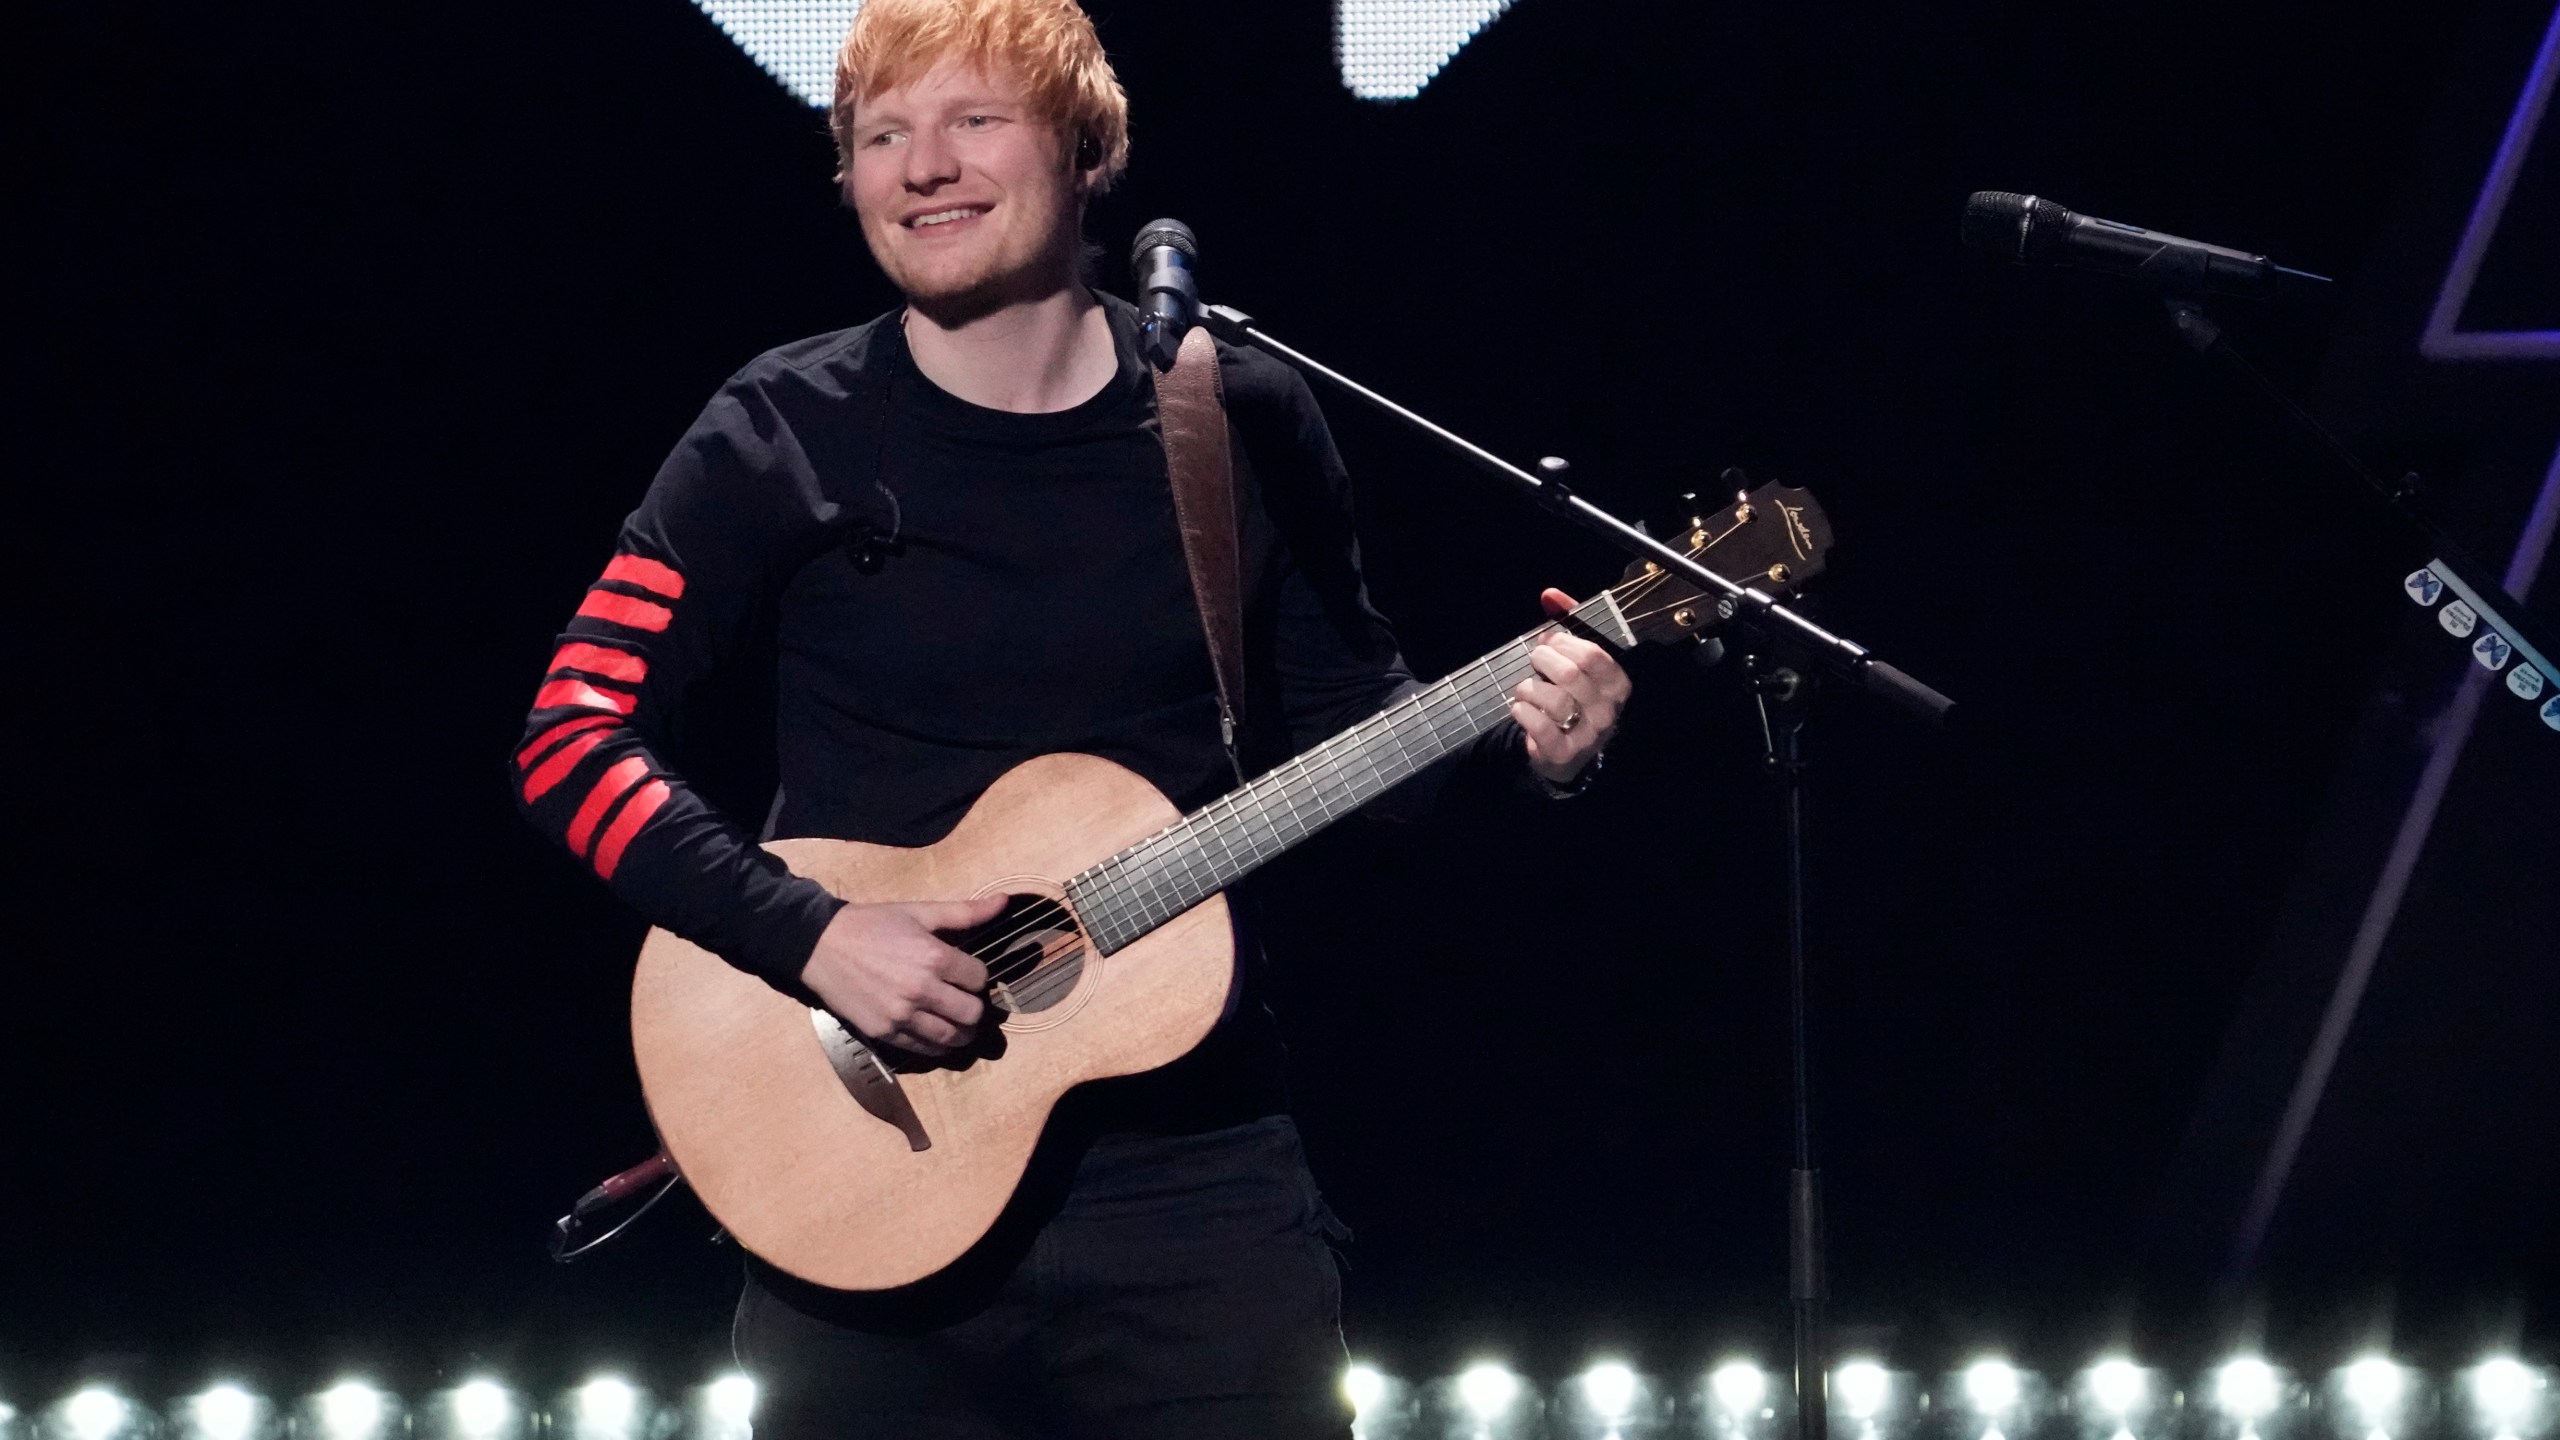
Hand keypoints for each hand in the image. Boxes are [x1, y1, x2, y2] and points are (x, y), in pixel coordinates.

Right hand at [798, 895, 1006, 1056]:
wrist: (820, 945)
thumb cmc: (872, 924)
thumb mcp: (919, 912)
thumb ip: (965, 912)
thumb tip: (1004, 902)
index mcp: (934, 957)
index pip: (979, 978)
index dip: (977, 976)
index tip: (968, 974)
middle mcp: (921, 990)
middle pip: (972, 1013)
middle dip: (976, 1007)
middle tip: (968, 1001)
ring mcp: (902, 1015)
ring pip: (951, 1038)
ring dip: (962, 1032)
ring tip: (959, 1022)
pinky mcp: (884, 1032)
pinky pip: (924, 1049)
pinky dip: (937, 1045)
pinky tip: (937, 1034)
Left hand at [1511, 587, 1632, 783]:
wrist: (1565, 752)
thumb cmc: (1571, 698)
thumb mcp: (1576, 663)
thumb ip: (1567, 627)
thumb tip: (1550, 594)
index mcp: (1617, 686)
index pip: (1593, 656)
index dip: (1564, 643)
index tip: (1550, 641)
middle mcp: (1607, 711)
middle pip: (1571, 674)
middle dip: (1543, 660)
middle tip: (1535, 661)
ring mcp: (1588, 735)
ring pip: (1554, 700)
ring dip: (1529, 688)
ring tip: (1526, 689)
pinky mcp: (1564, 753)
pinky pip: (1540, 726)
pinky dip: (1523, 712)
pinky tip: (1520, 708)